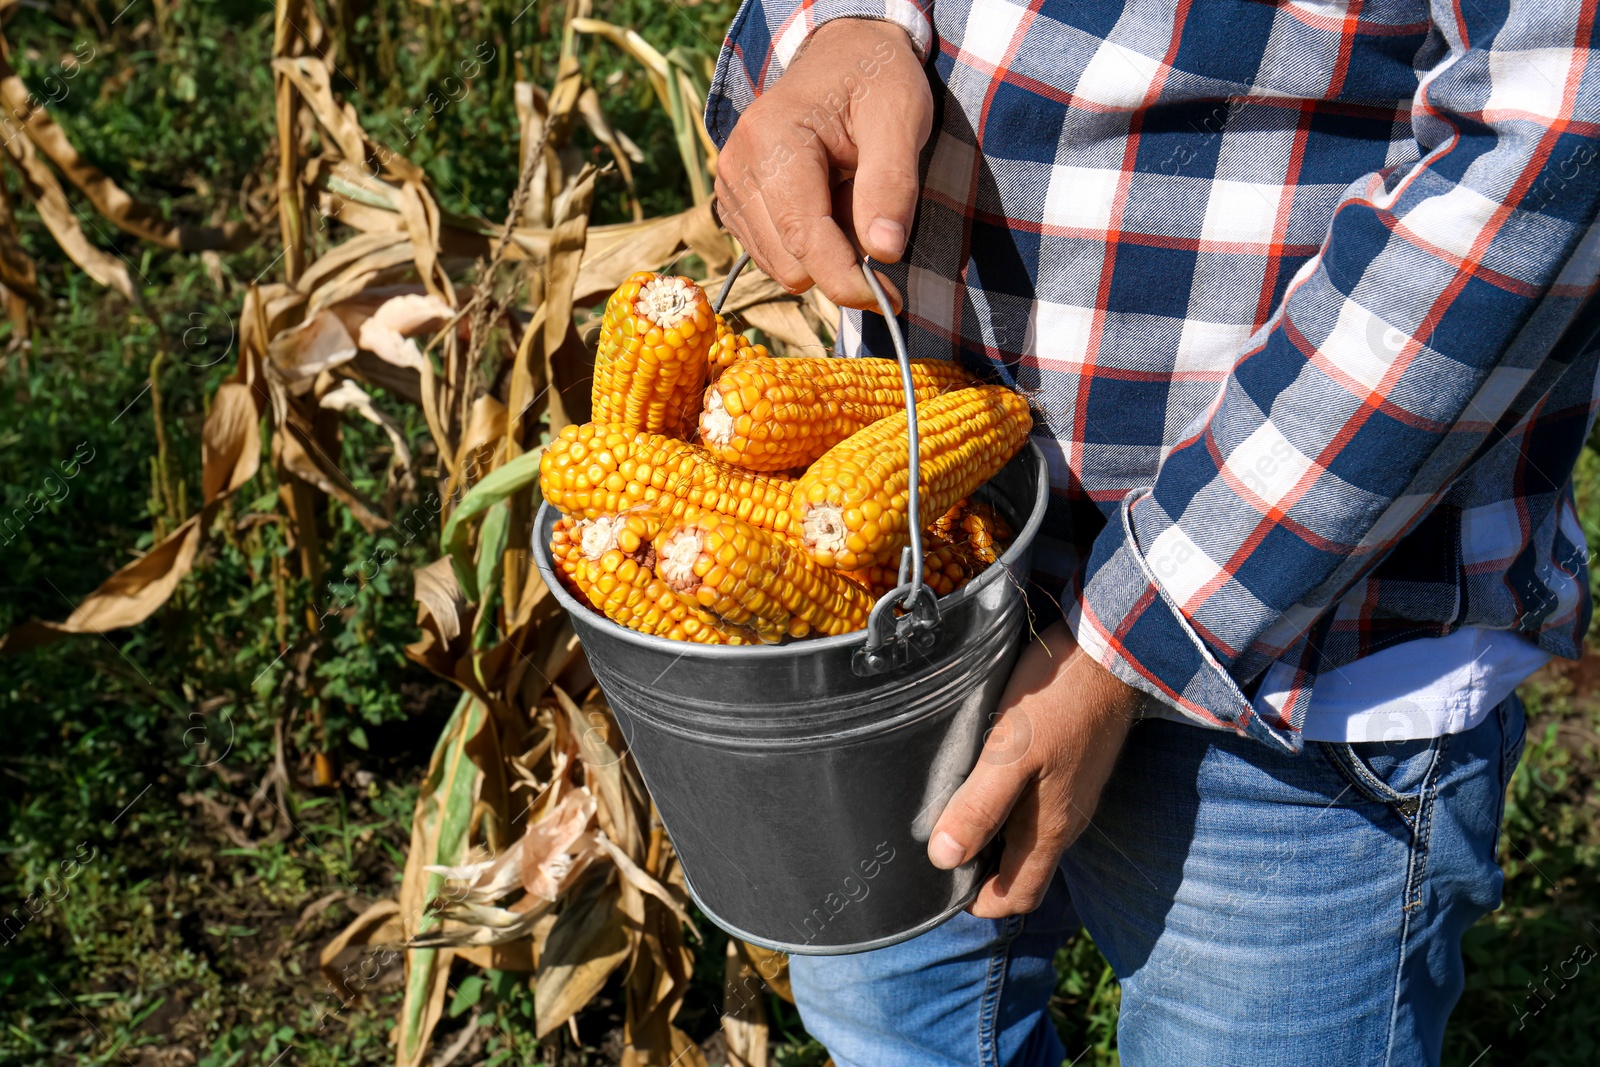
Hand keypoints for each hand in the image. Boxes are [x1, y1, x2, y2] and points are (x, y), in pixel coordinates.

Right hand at [714, 18, 932, 309]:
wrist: (843, 54)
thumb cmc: (875, 79)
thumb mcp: (901, 117)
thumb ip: (892, 184)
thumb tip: (885, 251)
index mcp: (772, 139)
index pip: (805, 238)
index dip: (849, 281)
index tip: (893, 300)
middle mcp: (737, 166)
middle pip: (791, 264)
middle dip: (841, 261)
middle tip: (875, 219)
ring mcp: (730, 187)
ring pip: (781, 267)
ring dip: (825, 253)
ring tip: (849, 200)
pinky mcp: (734, 204)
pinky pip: (774, 256)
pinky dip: (809, 246)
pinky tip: (827, 204)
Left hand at [928, 621, 1141, 917]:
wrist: (1111, 650)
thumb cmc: (1057, 699)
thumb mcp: (1009, 753)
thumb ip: (980, 807)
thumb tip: (944, 859)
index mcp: (1050, 829)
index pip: (1015, 897)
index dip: (977, 901)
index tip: (938, 882)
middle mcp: (1065, 821)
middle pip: (1021, 872)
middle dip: (980, 875)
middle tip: (936, 847)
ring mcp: (1071, 793)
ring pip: (1027, 840)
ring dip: (991, 840)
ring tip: (948, 813)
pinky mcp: (1070, 766)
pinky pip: (1035, 808)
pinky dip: (1005, 811)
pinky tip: (979, 781)